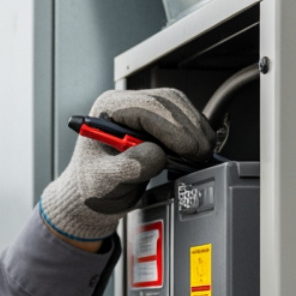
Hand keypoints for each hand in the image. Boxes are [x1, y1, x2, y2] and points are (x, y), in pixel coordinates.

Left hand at [38, 88, 215, 241]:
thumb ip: (127, 167)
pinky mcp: (158, 119)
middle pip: (166, 102)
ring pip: (179, 107)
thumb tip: (156, 154)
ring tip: (201, 155)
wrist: (96, 192)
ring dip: (195, 129)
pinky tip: (196, 150)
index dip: (171, 127)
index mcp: (108, 110)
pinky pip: (183, 117)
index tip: (187, 149)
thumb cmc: (94, 185)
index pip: (146, 108)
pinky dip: (194, 133)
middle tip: (201, 155)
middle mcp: (127, 103)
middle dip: (188, 129)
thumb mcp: (104, 181)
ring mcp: (143, 109)